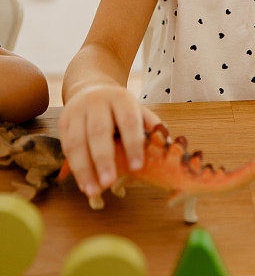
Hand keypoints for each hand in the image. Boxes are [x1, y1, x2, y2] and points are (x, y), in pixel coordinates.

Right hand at [57, 83, 161, 197]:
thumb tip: (167, 147)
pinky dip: (75, 168)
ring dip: (84, 169)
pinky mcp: (63, 123)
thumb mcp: (136, 109)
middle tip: (109, 182)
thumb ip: (150, 126)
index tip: (138, 167)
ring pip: (77, 141)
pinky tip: (84, 183)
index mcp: (121, 98)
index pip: (128, 121)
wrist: (90, 88)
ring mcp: (77, 111)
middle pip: (99, 131)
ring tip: (93, 190)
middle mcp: (96, 102)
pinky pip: (67, 147)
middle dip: (104, 159)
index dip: (133, 144)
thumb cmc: (119, 107)